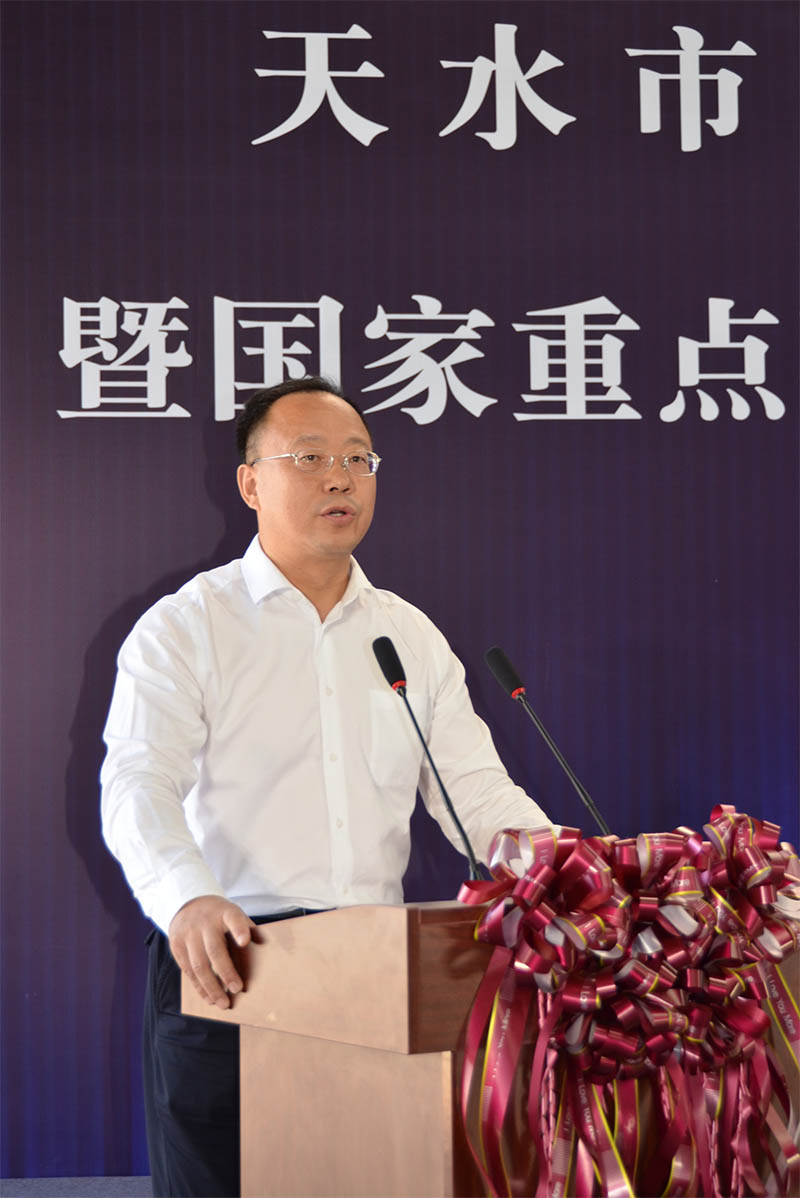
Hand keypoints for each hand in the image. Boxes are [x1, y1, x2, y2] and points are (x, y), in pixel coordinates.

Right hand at [168, 895, 257, 1009]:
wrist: (189, 903)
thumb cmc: (220, 916)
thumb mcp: (234, 914)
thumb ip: (246, 931)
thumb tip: (264, 954)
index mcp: (225, 912)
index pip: (233, 918)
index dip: (239, 930)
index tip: (245, 942)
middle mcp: (205, 922)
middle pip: (215, 950)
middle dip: (226, 972)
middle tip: (238, 989)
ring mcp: (188, 933)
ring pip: (198, 965)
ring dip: (211, 987)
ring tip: (223, 1003)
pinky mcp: (176, 944)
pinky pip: (187, 970)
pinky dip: (199, 987)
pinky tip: (208, 997)